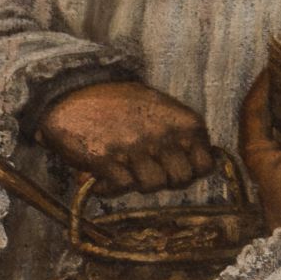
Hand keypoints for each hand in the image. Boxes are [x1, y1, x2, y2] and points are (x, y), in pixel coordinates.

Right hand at [36, 78, 219, 193]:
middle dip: (163, 180)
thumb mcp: (163, 110)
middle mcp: (164, 134)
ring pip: (152, 186)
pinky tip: (102, 174)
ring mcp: (136, 147)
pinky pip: (121, 187)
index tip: (170, 167)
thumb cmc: (121, 104)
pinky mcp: (107, 158)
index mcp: (184, 122)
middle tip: (144, 170)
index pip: (205, 166)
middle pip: (180, 180)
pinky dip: (110, 186)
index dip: (188, 172)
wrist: (74, 92)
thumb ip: (183, 136)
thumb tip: (206, 166)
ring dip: (135, 182)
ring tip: (122, 169)